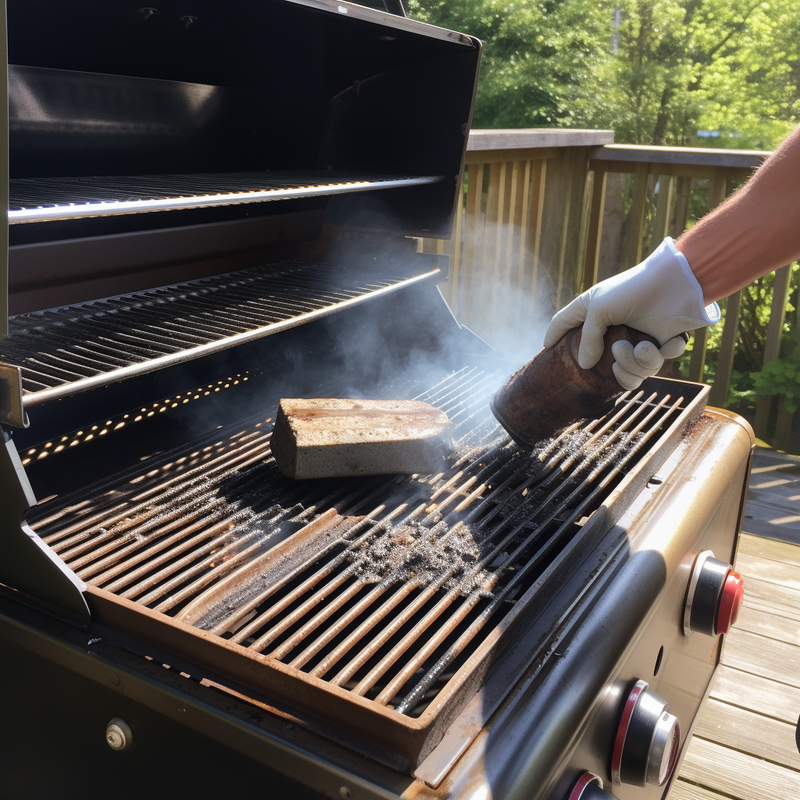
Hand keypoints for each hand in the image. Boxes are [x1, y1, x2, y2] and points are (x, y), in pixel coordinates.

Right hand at [544, 237, 719, 386]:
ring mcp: (634, 339)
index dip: (553, 337)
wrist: (679, 286)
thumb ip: (587, 338)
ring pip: (628, 372)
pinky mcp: (657, 347)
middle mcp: (611, 328)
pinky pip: (651, 369)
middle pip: (597, 362)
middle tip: (620, 348)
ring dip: (636, 362)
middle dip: (612, 362)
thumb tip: (585, 365)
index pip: (564, 324)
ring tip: (646, 345)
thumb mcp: (599, 308)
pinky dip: (659, 356)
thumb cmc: (634, 289)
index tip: (545, 350)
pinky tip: (667, 341)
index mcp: (592, 310)